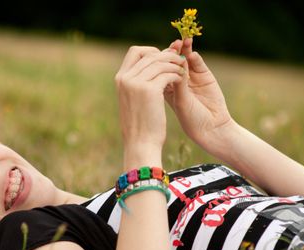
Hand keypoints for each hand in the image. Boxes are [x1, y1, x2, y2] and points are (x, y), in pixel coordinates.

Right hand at [115, 46, 185, 165]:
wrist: (140, 144)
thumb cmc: (140, 125)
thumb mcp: (133, 100)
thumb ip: (138, 83)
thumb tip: (151, 68)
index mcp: (120, 79)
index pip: (135, 51)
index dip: (152, 51)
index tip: (164, 60)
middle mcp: (126, 78)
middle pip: (149, 54)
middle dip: (167, 56)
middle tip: (180, 62)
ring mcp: (136, 83)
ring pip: (160, 62)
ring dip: (175, 64)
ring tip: (183, 72)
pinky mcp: (149, 90)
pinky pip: (167, 73)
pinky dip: (177, 74)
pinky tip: (182, 80)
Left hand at [164, 39, 233, 151]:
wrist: (211, 126)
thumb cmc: (191, 118)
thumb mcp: (180, 101)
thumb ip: (178, 83)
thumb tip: (174, 64)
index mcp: (165, 87)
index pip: (159, 69)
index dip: (159, 60)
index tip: (157, 56)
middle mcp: (176, 80)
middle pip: (171, 61)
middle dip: (171, 52)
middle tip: (171, 46)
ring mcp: (190, 76)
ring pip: (185, 58)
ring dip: (183, 49)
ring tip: (182, 42)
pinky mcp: (204, 74)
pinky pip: (197, 62)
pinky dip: (194, 56)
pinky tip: (192, 54)